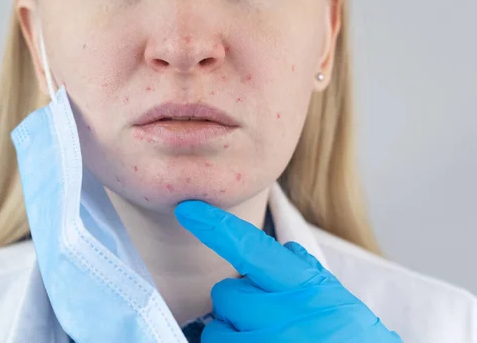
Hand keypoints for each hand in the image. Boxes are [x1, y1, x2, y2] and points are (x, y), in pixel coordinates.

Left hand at [175, 200, 402, 342]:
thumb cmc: (351, 339)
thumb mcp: (337, 301)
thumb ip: (306, 274)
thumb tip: (286, 251)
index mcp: (307, 288)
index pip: (252, 249)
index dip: (216, 227)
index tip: (188, 209)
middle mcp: (288, 316)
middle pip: (226, 294)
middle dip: (238, 304)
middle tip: (264, 318)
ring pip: (216, 330)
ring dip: (231, 333)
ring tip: (261, 339)